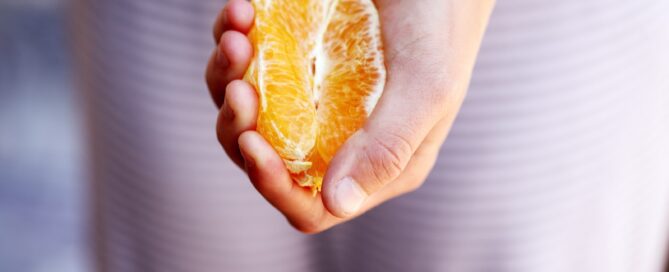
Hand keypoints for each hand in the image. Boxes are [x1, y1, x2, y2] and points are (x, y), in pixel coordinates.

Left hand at [206, 0, 494, 232]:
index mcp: (376, 164)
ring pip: (247, 114)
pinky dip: (232, 40)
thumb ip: (388, 148)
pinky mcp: (296, 60)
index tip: (253, 141)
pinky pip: (246, 66)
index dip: (275, 185)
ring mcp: (313, 98)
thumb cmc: (439, 21)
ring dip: (228, 78)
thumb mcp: (426, 87)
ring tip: (239, 34)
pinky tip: (244, 12)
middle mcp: (339, 138)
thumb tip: (339, 204)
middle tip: (241, 78)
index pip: (313, 205)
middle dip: (240, 126)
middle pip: (267, 160)